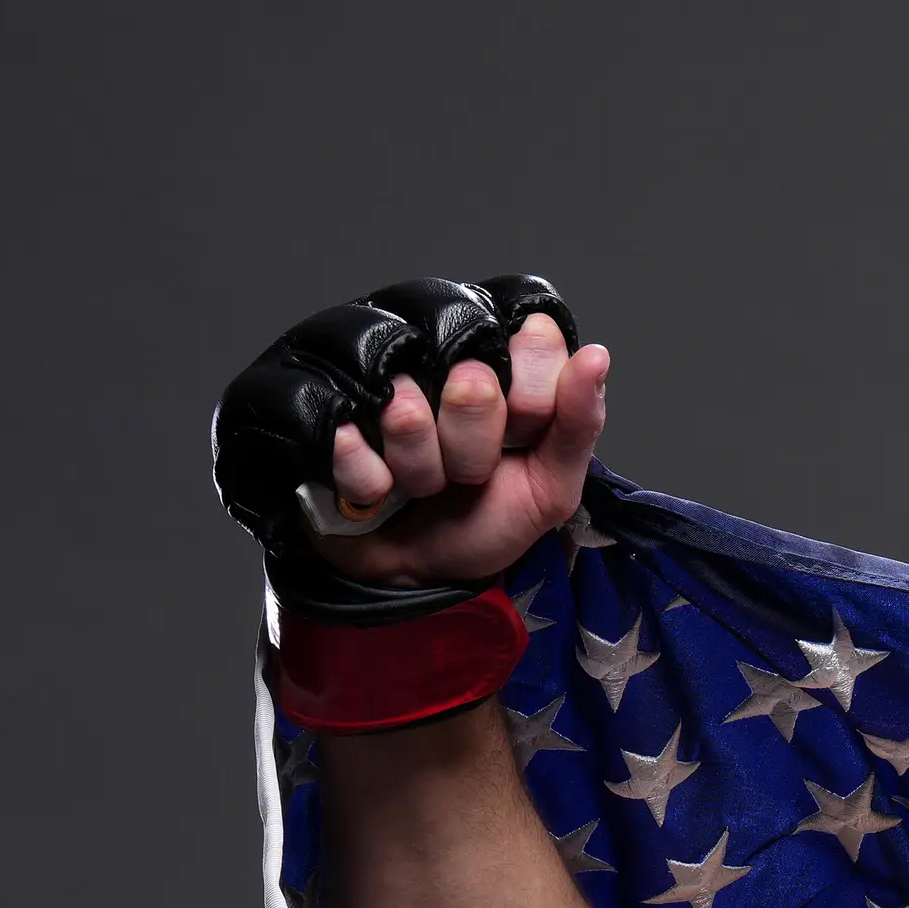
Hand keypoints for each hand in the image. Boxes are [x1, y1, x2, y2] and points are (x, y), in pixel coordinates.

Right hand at [213, 277, 609, 612]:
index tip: (521, 436)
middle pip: (475, 378)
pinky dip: (370, 482)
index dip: (533, 404)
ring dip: (421, 470)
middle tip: (466, 472)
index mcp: (496, 353)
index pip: (535, 338)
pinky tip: (375, 489)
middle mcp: (431, 345)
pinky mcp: (312, 401)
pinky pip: (349, 440)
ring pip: (407, 407)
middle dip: (476, 451)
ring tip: (419, 483)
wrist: (405, 569)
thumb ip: (577, 424)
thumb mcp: (550, 485)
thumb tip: (596, 356)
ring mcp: (367, 369)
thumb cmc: (480, 518)